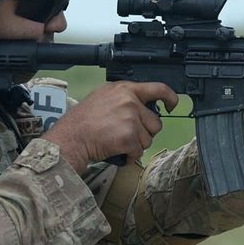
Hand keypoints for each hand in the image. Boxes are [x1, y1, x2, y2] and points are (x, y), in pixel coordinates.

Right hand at [43, 81, 178, 172]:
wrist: (71, 137)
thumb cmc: (82, 120)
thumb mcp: (103, 96)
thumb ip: (124, 97)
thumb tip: (141, 104)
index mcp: (125, 89)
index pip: (158, 88)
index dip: (170, 97)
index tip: (172, 105)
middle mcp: (130, 101)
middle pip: (155, 122)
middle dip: (144, 132)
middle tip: (125, 134)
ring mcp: (130, 119)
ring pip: (148, 139)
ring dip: (135, 145)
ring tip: (117, 141)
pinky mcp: (129, 137)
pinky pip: (139, 152)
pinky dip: (129, 156)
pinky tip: (117, 151)